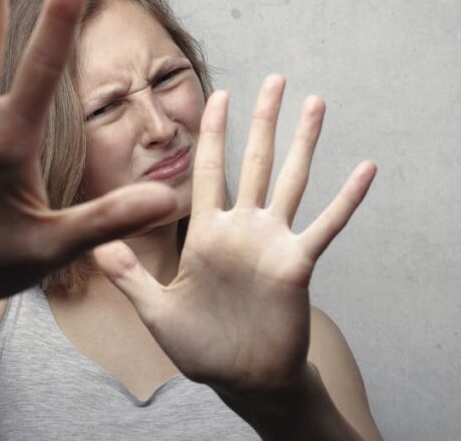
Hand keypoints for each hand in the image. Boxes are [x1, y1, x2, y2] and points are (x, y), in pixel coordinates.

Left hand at [93, 74, 376, 394]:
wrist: (242, 380)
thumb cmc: (202, 349)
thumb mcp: (156, 312)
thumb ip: (129, 276)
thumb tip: (94, 247)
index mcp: (208, 234)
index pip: (210, 171)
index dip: (215, 133)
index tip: (219, 94)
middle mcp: (243, 229)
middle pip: (255, 162)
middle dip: (264, 120)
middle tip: (275, 79)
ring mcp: (273, 242)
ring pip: (291, 180)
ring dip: (305, 142)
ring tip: (317, 102)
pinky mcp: (297, 264)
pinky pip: (326, 225)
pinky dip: (347, 198)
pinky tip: (366, 169)